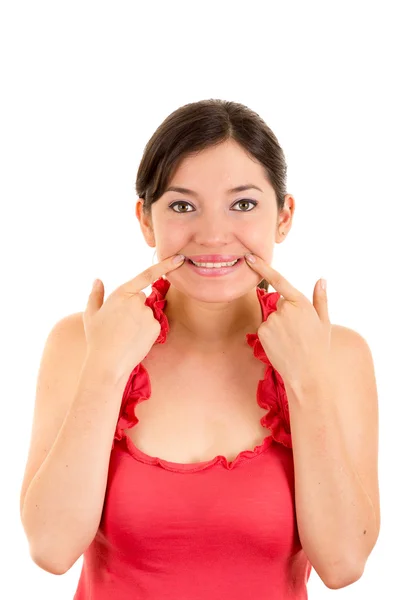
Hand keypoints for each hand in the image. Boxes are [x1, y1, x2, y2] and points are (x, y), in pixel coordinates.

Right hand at [83, 254, 185, 386]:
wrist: (108, 363)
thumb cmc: (97, 339)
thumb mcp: (91, 315)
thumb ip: (96, 295)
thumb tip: (98, 280)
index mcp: (121, 294)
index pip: (146, 275)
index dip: (165, 265)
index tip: (179, 258)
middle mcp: (137, 301)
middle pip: (141, 299)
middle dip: (134, 309)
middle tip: (120, 325)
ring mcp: (148, 314)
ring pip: (147, 313)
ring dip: (140, 321)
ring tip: (125, 335)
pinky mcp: (156, 327)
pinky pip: (153, 324)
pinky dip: (146, 331)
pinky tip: (135, 340)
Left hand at [244, 253, 331, 385]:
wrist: (308, 373)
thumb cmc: (319, 347)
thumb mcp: (324, 321)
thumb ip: (320, 299)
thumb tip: (321, 280)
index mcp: (301, 302)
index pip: (278, 280)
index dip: (262, 267)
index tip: (249, 257)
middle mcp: (284, 309)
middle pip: (279, 306)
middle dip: (285, 315)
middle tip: (298, 333)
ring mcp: (272, 320)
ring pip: (271, 318)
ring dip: (278, 327)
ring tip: (291, 341)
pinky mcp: (262, 332)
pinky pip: (265, 329)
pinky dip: (271, 336)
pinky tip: (281, 345)